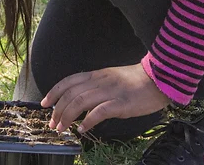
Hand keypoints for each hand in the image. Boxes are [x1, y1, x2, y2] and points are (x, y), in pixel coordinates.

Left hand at [41, 63, 169, 133]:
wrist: (159, 79)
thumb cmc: (137, 82)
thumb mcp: (113, 79)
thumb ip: (98, 87)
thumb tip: (84, 104)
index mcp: (98, 75)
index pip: (70, 80)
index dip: (54, 91)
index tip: (45, 103)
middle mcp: (101, 81)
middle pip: (71, 93)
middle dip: (58, 109)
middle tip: (53, 123)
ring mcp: (110, 91)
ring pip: (80, 101)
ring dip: (67, 116)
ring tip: (62, 128)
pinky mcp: (121, 103)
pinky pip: (99, 111)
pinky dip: (88, 120)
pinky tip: (83, 129)